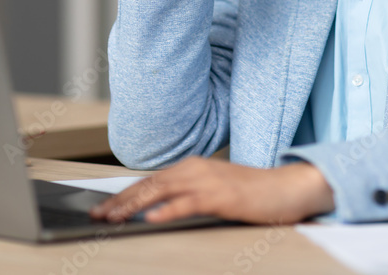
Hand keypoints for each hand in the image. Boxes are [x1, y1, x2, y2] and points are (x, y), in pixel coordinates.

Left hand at [89, 157, 333, 224]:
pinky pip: (188, 203)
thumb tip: (158, 209)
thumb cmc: (254, 193)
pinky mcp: (222, 196)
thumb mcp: (215, 190)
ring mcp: (209, 181)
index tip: (102, 209)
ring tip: (113, 219)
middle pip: (148, 184)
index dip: (123, 195)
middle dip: (119, 201)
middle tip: (97, 216)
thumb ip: (189, 194)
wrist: (289, 187)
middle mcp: (196, 169)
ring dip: (133, 206)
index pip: (149, 181)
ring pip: (161, 192)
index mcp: (193, 167)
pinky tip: (150, 219)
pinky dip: (166, 211)